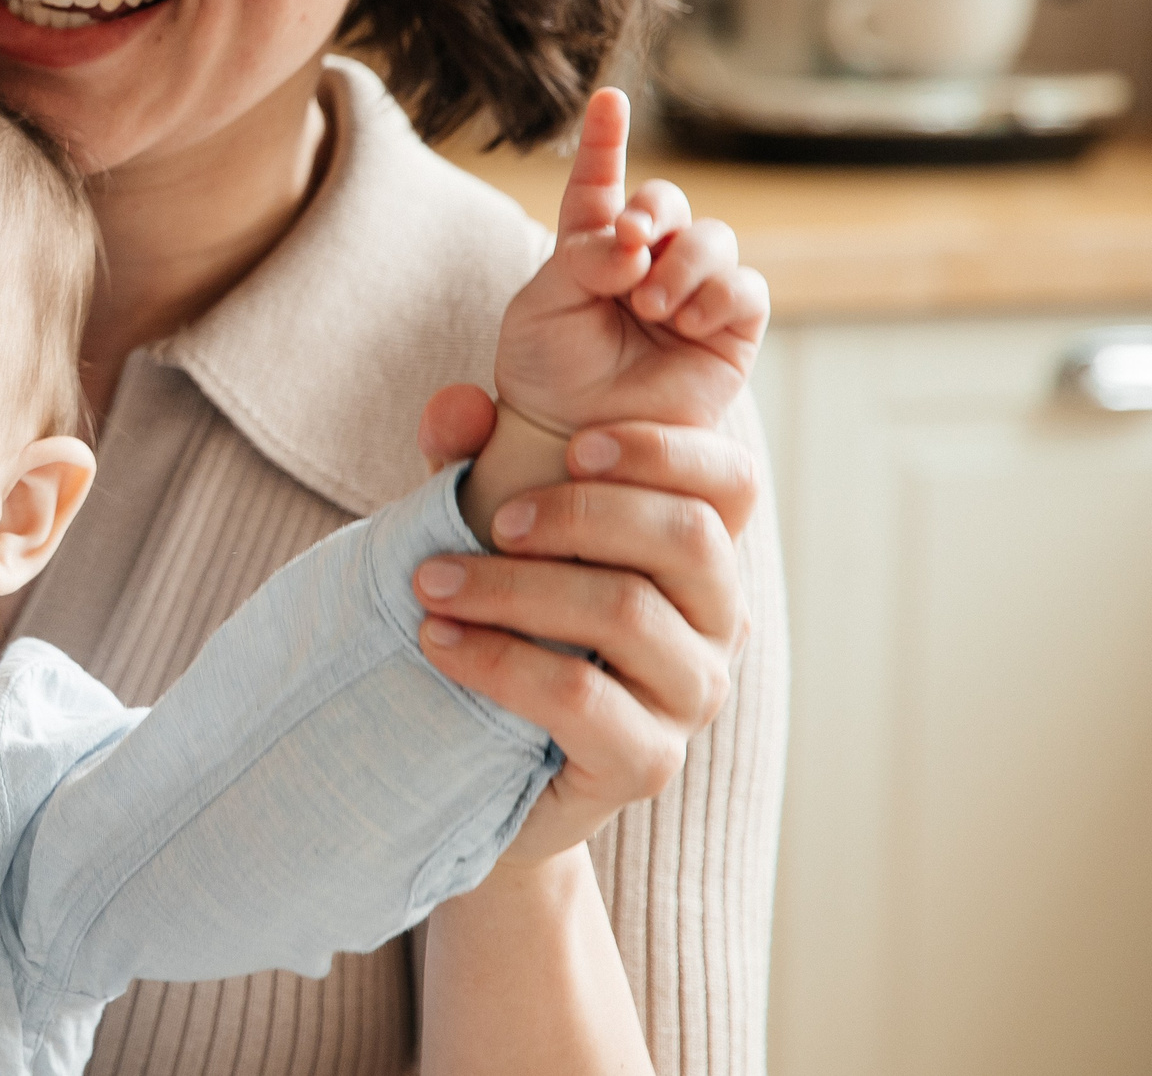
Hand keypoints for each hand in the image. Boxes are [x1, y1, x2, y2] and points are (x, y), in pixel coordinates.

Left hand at [414, 386, 757, 863]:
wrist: (471, 756)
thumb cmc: (499, 617)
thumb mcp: (483, 525)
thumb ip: (473, 459)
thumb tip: (454, 403)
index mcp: (694, 551)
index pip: (732, 483)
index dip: (667, 450)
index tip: (576, 445)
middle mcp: (714, 620)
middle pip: (687, 537)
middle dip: (577, 513)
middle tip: (490, 521)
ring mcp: (688, 694)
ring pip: (626, 611)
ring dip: (513, 588)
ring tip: (431, 585)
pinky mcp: (646, 761)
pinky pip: (581, 699)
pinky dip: (498, 662)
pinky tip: (438, 642)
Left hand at [492, 89, 768, 441]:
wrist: (572, 436)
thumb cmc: (548, 370)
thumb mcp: (542, 307)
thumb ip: (581, 260)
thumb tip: (634, 243)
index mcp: (592, 246)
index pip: (600, 181)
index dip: (606, 138)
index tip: (607, 98)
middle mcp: (646, 261)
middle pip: (668, 201)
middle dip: (653, 210)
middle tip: (629, 243)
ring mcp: (691, 292)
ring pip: (715, 238)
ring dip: (684, 262)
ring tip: (649, 305)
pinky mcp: (730, 330)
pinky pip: (747, 290)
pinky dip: (719, 295)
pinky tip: (686, 321)